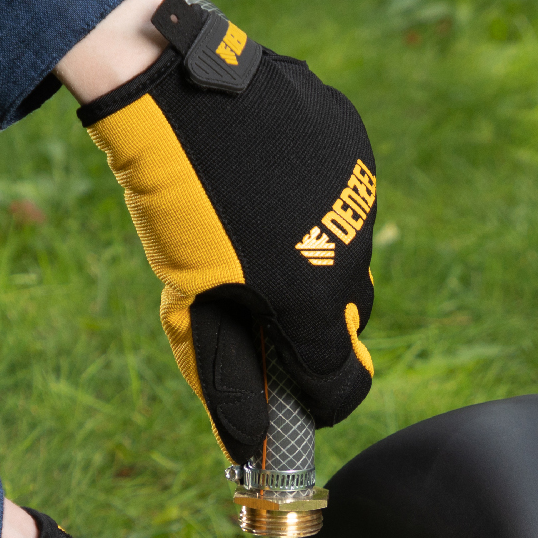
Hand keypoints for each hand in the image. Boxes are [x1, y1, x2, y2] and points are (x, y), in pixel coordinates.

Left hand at [75, 0, 377, 463]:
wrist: (176, 90)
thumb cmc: (178, 202)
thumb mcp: (192, 299)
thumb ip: (224, 376)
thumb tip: (242, 447)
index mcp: (312, 301)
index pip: (343, 384)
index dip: (322, 403)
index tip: (302, 399)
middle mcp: (352, 253)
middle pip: (351, 319)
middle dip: (316, 325)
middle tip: (265, 304)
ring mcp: (361, 196)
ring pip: (351, 252)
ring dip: (316, 257)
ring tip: (261, 228)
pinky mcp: (357, 146)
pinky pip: (348, 194)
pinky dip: (319, 202)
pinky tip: (273, 182)